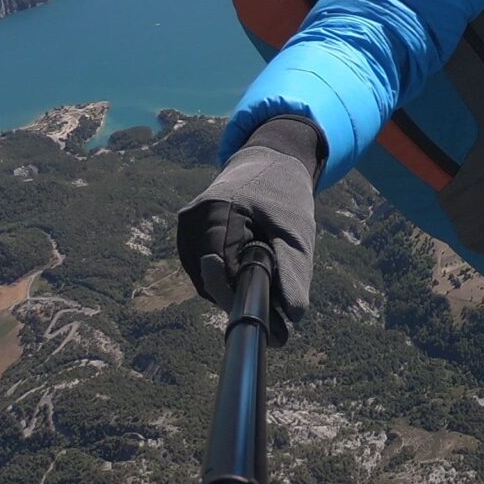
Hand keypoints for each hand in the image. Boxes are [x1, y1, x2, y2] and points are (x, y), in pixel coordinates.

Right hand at [176, 118, 320, 341]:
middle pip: (209, 278)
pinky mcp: (185, 232)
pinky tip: (243, 264)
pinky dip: (224, 276)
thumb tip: (290, 320)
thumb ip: (293, 274)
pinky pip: (200, 270)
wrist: (269, 163)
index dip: (242, 295)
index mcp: (220, 209)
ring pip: (203, 279)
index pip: (222, 268)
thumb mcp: (297, 234)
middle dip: (239, 294)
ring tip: (259, 269)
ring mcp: (185, 224)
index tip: (266, 316)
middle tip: (271, 302)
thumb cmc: (285, 198)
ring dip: (231, 286)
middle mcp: (194, 217)